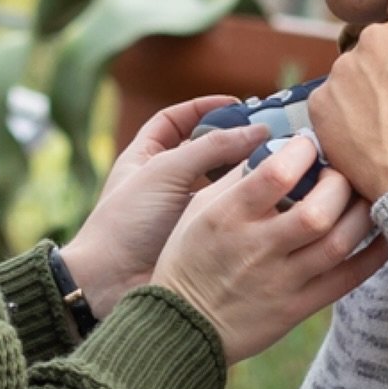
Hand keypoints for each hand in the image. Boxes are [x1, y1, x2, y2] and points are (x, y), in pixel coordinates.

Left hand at [61, 97, 270, 318]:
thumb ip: (211, 148)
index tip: (237, 104)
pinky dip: (248, 203)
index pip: (177, 120)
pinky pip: (227, 213)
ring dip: (245, 171)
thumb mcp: (166, 171)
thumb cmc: (127, 221)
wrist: (109, 284)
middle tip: (269, 134)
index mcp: (147, 156)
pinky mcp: (198, 236)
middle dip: (234, 140)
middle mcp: (166, 180)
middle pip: (205, 150)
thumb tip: (258, 132)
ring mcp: (182, 209)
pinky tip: (272, 196)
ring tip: (277, 162)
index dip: (204, 108)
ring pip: (220, 182)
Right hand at [151, 136, 387, 363]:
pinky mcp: (297, 307)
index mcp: (229, 216)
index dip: (303, 150)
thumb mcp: (200, 208)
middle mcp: (257, 248)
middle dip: (339, 183)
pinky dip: (373, 254)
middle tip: (341, 171)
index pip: (276, 175)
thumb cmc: (189, 256)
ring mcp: (281, 281)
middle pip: (317, 212)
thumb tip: (277, 143)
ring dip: (361, 213)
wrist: (183, 326)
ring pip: (338, 244)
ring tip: (364, 194)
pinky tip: (385, 233)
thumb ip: (237, 175)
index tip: (310, 141)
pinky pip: (347, 279)